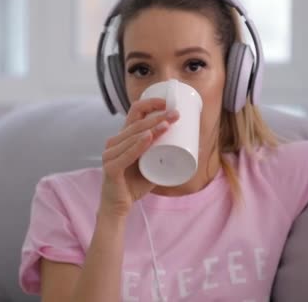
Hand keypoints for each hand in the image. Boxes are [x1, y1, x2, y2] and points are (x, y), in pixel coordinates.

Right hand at [99, 98, 178, 216]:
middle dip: (158, 116)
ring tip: (167, 124)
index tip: (168, 102)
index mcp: (124, 138)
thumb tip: (197, 147)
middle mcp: (114, 142)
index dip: (150, 104)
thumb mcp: (154, 165)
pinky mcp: (111, 168)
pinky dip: (137, 146)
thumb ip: (169, 155)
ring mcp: (110, 154)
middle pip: (137, 123)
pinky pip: (126, 154)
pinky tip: (148, 138)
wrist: (119, 205)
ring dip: (151, 128)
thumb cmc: (136, 183)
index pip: (134, 113)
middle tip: (176, 114)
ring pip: (132, 136)